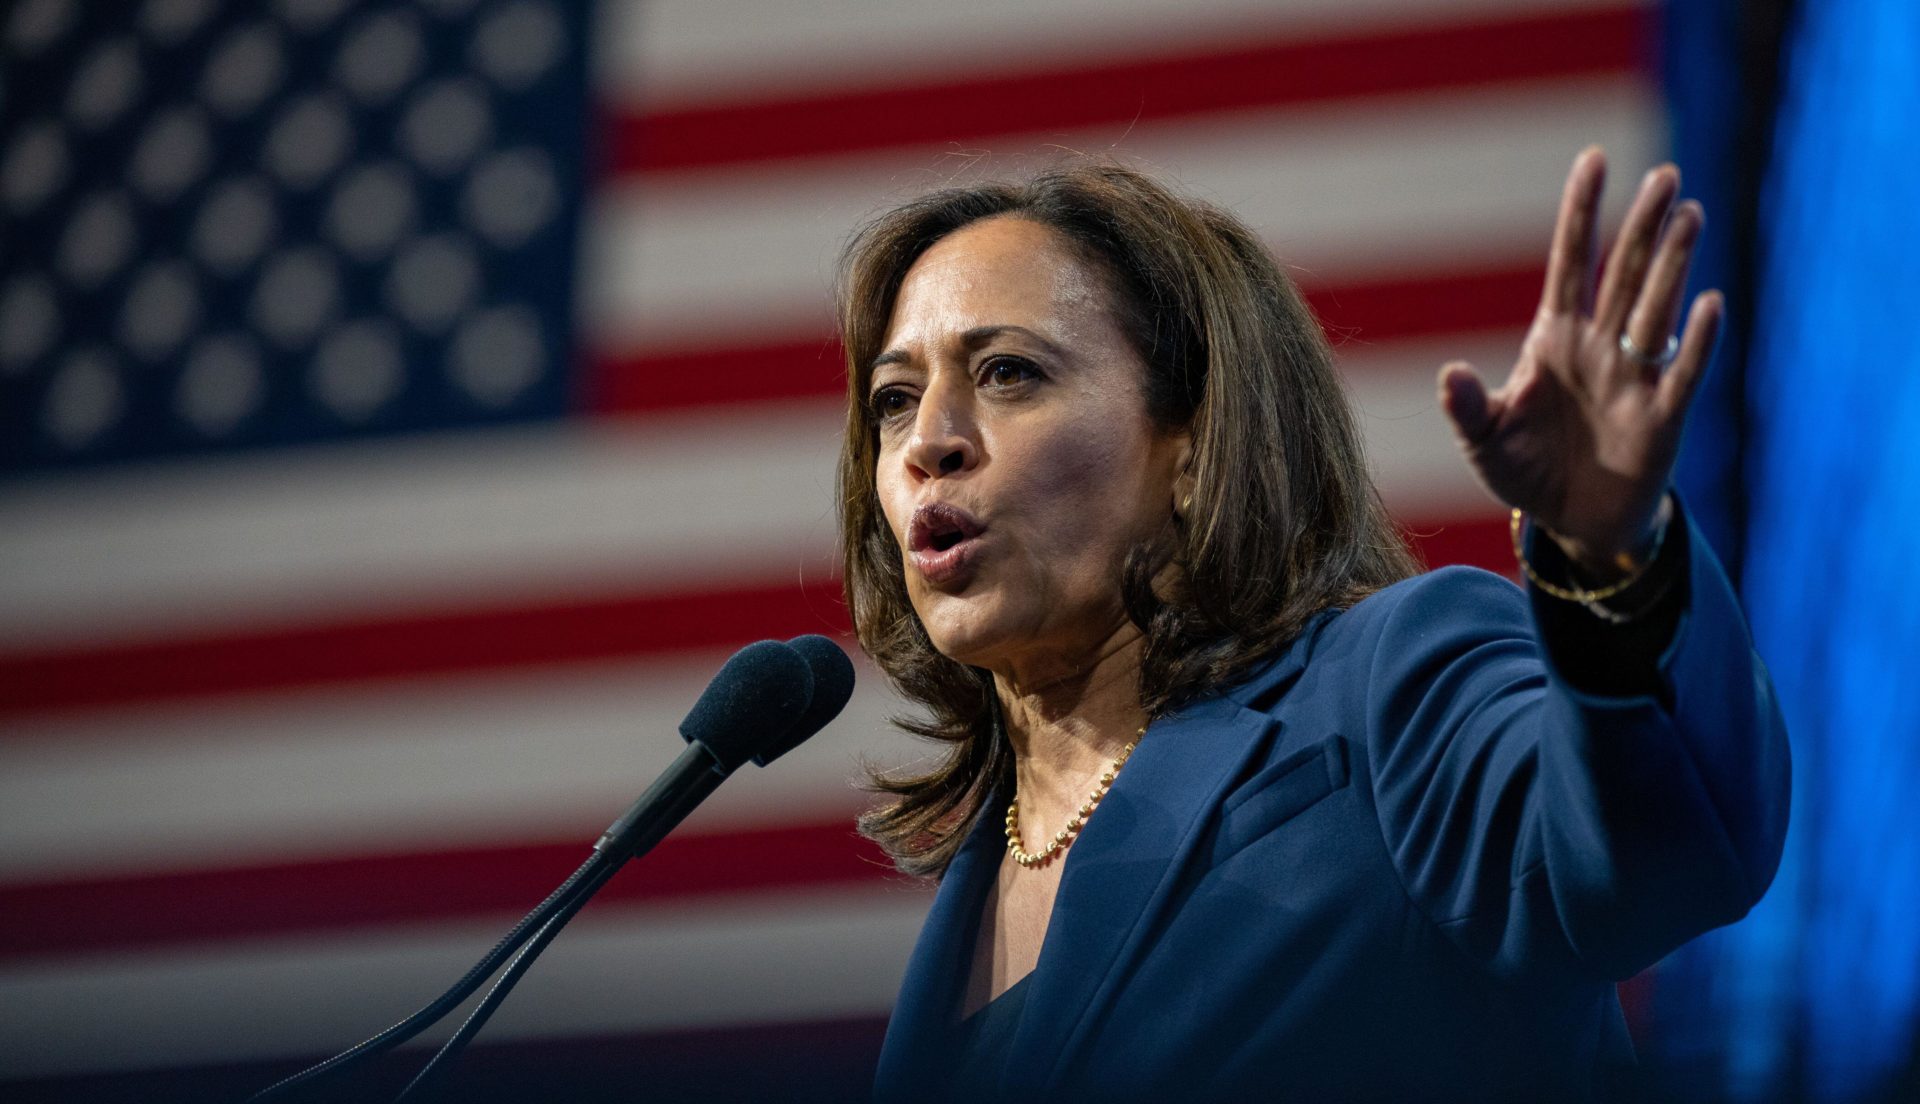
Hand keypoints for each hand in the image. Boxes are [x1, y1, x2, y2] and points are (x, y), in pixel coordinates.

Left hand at [1437, 147, 1720, 579]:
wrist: (1572, 522)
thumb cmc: (1526, 470)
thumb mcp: (1483, 440)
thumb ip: (1466, 406)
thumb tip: (1449, 373)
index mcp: (1555, 338)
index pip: (1570, 262)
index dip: (1581, 213)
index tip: (1593, 160)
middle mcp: (1600, 346)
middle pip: (1624, 274)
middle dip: (1642, 226)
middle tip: (1665, 176)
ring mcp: (1634, 378)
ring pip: (1655, 310)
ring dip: (1672, 266)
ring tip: (1688, 215)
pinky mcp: (1663, 418)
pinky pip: (1682, 372)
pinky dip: (1694, 342)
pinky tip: (1707, 303)